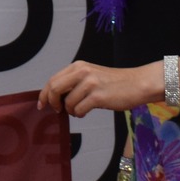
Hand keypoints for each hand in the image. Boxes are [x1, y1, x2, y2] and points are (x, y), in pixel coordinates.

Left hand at [37, 61, 152, 116]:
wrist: (138, 83)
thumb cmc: (114, 83)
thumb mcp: (91, 75)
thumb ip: (74, 82)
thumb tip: (56, 97)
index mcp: (78, 66)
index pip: (53, 79)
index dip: (44, 93)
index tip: (41, 104)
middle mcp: (82, 72)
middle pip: (54, 88)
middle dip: (52, 102)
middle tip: (57, 110)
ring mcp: (90, 84)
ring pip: (67, 102)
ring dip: (71, 110)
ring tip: (80, 109)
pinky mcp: (98, 96)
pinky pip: (79, 110)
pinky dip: (80, 114)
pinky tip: (86, 111)